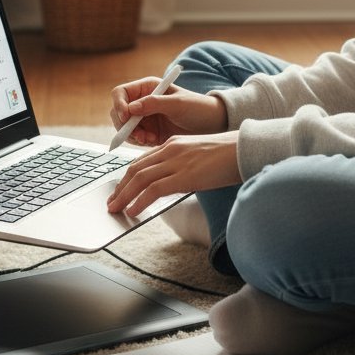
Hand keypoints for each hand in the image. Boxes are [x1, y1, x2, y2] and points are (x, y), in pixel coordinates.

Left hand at [106, 133, 240, 217]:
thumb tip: (175, 183)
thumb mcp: (199, 156)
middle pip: (136, 169)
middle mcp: (170, 149)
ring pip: (140, 179)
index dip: (128, 176)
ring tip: (115, 209)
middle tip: (111, 201)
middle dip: (120, 187)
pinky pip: (153, 189)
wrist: (244, 149)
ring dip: (124, 195)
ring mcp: (176, 162)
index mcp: (173, 143)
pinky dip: (139, 200)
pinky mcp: (183, 176)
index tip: (121, 188)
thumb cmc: (227, 155)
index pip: (143, 160)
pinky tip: (133, 211)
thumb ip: (183, 165)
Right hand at [109, 77, 227, 146]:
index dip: (119, 105)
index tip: (126, 118)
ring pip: (124, 128)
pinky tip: (154, 141)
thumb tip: (130, 108)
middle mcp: (142, 102)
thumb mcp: (177, 104)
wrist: (212, 125)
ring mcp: (145, 118)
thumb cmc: (198, 108)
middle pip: (118, 112)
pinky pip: (134, 138)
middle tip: (139, 135)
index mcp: (147, 88)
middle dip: (125, 125)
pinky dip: (140, 142)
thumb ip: (154, 104)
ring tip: (150, 139)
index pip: (121, 93)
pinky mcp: (149, 132)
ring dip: (133, 136)